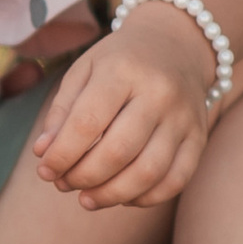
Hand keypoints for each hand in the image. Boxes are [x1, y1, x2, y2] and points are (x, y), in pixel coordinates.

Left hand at [30, 10, 213, 208]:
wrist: (176, 44)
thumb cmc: (119, 61)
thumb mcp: (83, 71)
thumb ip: (61, 112)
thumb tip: (43, 154)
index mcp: (123, 70)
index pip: (87, 123)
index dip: (61, 155)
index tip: (45, 170)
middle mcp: (159, 93)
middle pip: (118, 152)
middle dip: (83, 177)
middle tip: (63, 184)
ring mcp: (184, 117)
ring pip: (148, 172)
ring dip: (111, 194)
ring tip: (86, 198)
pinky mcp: (199, 137)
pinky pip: (176, 180)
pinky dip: (145, 197)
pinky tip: (122, 196)